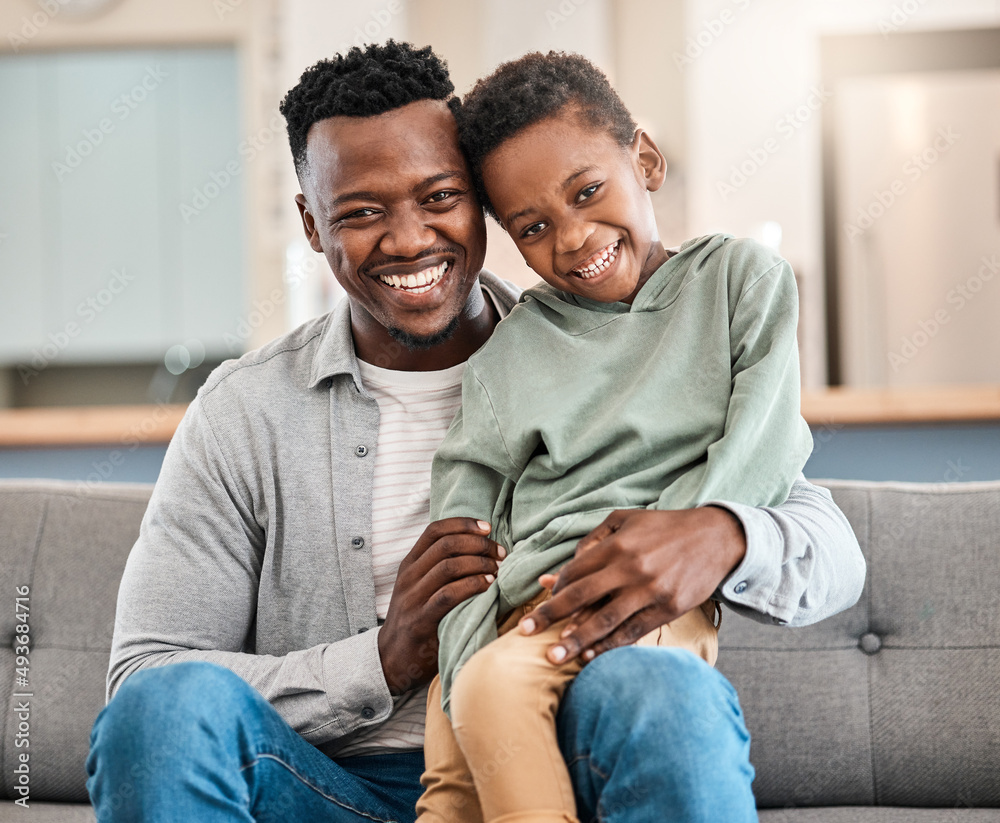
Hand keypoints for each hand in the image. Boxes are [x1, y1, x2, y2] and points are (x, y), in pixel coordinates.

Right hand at [378, 518, 505, 693]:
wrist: (392, 658)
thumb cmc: (416, 617)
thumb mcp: (419, 586)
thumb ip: (439, 567)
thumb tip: (480, 546)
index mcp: (410, 563)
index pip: (435, 530)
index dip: (463, 524)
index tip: (488, 527)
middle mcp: (409, 576)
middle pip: (446, 545)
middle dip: (479, 544)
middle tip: (500, 552)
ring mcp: (413, 598)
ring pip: (448, 566)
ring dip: (479, 563)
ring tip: (497, 568)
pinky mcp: (421, 620)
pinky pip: (449, 595)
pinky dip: (472, 585)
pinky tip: (487, 586)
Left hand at [519, 506, 744, 664]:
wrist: (715, 537)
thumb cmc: (663, 528)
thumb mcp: (626, 521)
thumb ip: (592, 542)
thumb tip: (559, 572)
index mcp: (618, 545)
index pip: (576, 571)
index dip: (555, 588)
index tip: (540, 601)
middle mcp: (631, 568)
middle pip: (582, 596)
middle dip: (551, 615)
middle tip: (524, 632)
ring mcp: (650, 591)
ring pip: (606, 619)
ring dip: (577, 639)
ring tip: (554, 657)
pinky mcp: (668, 609)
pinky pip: (633, 631)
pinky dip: (610, 645)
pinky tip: (591, 656)